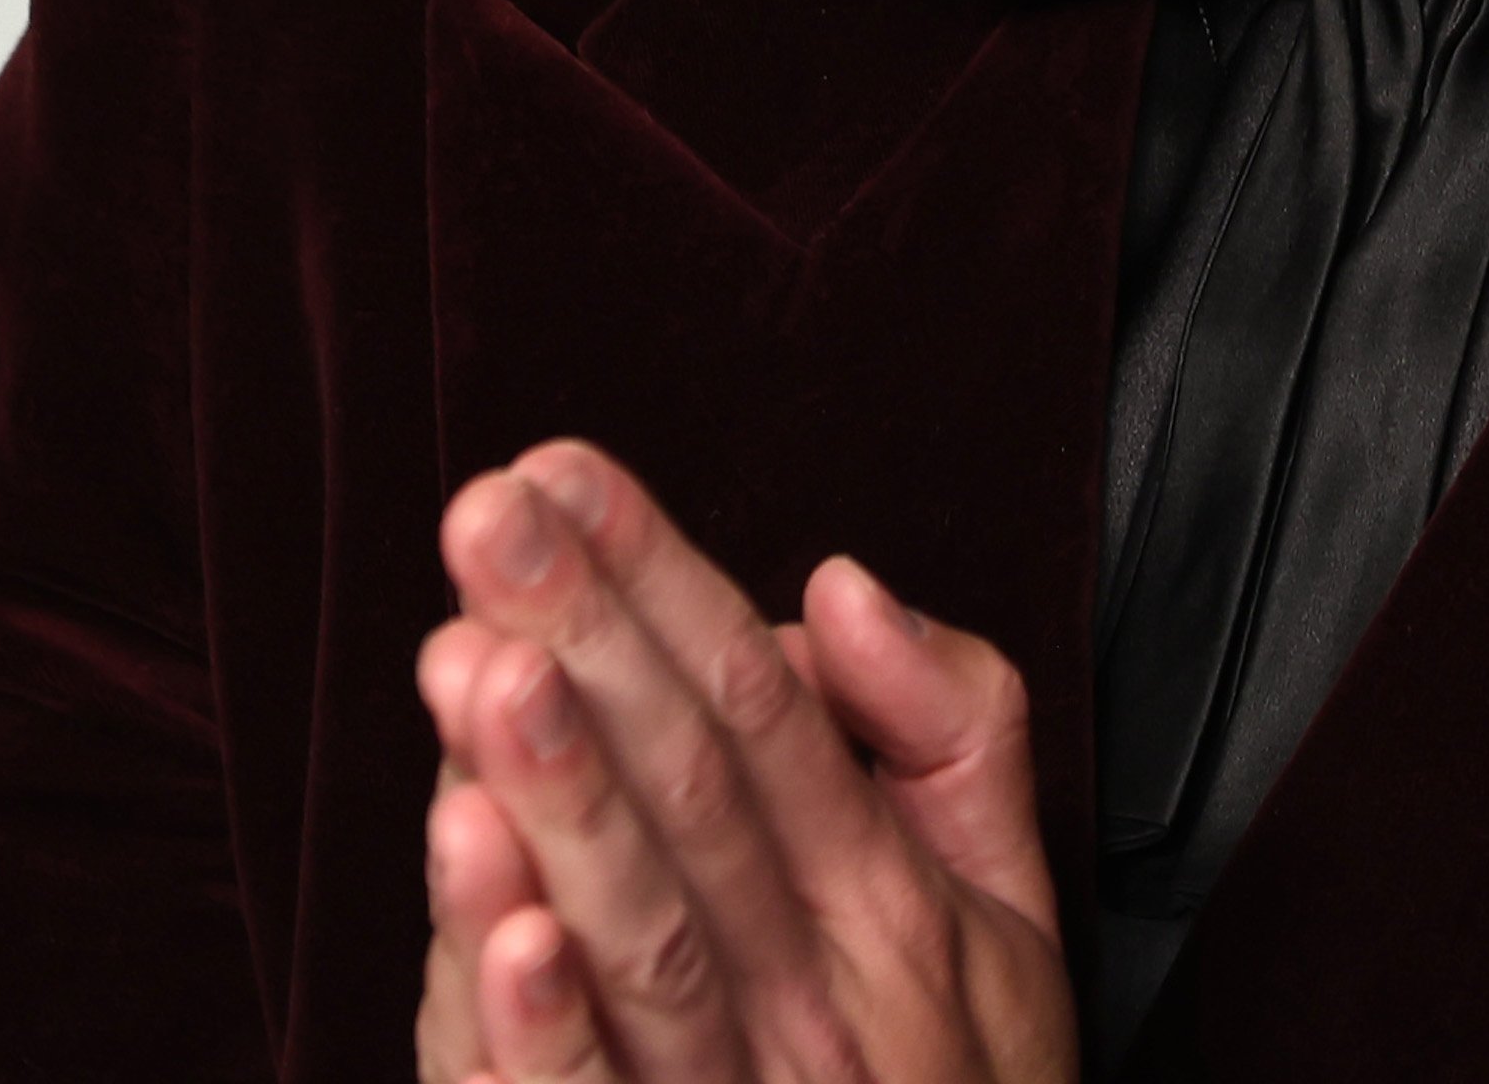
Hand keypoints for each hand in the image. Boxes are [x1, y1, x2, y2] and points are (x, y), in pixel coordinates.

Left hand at [409, 440, 1074, 1082]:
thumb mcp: (1014, 923)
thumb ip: (951, 736)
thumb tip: (840, 586)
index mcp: (889, 905)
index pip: (764, 707)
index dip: (659, 582)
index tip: (561, 474)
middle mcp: (814, 991)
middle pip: (693, 786)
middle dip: (587, 636)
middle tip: (488, 516)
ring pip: (643, 927)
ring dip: (557, 792)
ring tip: (475, 661)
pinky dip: (538, 1012)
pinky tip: (481, 890)